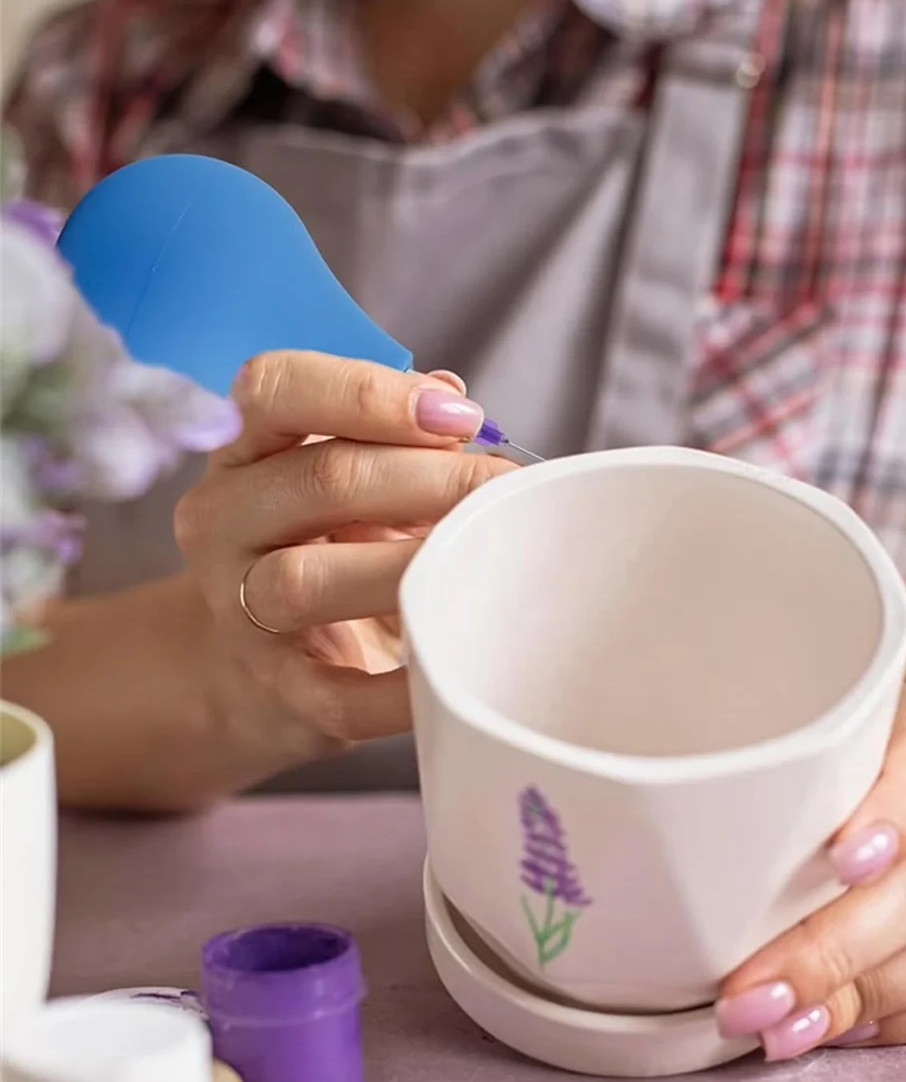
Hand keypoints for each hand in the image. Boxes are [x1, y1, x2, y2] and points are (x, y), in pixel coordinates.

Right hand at [174, 351, 513, 776]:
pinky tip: (451, 663)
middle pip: (320, 479)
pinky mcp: (277, 688)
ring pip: (308, 578)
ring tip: (483, 560)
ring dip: (411, 564)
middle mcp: (223, 522)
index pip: (274, 389)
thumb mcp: (349, 478)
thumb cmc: (329, 548)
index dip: (369, 393)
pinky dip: (400, 686)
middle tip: (505, 490)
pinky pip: (338, 692)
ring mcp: (238, 609)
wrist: (266, 664)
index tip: (461, 416)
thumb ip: (394, 434)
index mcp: (244, 451)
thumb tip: (450, 393)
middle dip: (432, 479)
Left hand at [715, 681, 905, 1059]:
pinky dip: (894, 1021)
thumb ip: (776, 758)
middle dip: (830, 951)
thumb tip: (678, 823)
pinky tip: (831, 1028)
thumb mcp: (820, 722)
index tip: (836, 862)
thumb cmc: (857, 747)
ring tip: (778, 1029)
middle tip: (749, 993)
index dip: (889, 819)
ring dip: (856, 999)